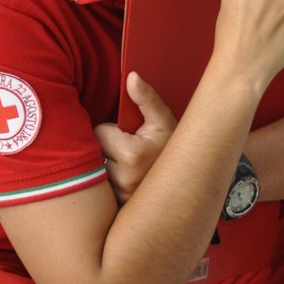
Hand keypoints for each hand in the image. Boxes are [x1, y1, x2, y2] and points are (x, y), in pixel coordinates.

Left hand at [93, 73, 176, 204]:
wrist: (188, 182)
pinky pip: (101, 190)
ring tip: (127, 165)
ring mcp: (120, 196)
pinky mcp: (117, 207)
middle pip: (94, 152)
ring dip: (106, 165)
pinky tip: (125, 180)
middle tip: (126, 150)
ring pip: (96, 170)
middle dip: (106, 148)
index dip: (111, 131)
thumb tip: (132, 77)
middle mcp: (124, 179)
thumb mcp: (164, 119)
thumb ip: (146, 97)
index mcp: (132, 155)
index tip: (127, 135)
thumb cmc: (174, 148)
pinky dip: (107, 184)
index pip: (99, 133)